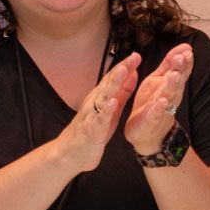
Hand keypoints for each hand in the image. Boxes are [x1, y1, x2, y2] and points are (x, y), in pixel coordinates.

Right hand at [55, 52, 140, 171]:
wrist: (72, 154)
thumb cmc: (93, 130)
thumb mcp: (111, 109)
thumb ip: (122, 92)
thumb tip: (131, 73)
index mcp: (101, 98)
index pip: (113, 79)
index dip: (125, 66)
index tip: (137, 55)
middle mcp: (94, 103)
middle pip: (109, 83)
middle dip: (122, 69)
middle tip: (134, 57)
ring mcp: (92, 115)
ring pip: (103, 97)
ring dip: (114, 84)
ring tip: (124, 71)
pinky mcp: (92, 130)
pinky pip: (99, 119)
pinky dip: (105, 110)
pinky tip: (112, 103)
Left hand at [126, 43, 193, 154]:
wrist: (147, 133)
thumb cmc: (153, 104)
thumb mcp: (160, 79)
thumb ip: (170, 63)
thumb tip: (185, 47)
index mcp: (171, 85)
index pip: (180, 71)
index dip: (184, 61)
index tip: (188, 50)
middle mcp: (170, 96)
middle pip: (176, 81)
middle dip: (179, 70)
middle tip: (183, 58)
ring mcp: (162, 108)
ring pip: (168, 95)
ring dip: (172, 85)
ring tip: (174, 75)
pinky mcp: (151, 120)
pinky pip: (156, 113)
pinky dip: (159, 107)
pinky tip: (162, 101)